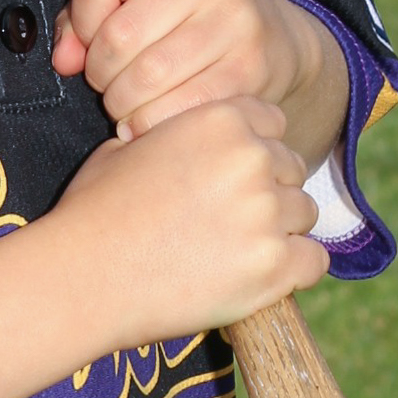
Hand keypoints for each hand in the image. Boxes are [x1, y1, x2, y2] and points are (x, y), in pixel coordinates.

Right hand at [51, 96, 327, 350]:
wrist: (82, 277)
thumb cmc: (93, 214)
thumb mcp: (124, 149)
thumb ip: (172, 138)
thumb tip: (180, 146)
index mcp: (219, 120)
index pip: (272, 123)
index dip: (254, 149)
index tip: (233, 176)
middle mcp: (251, 159)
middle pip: (292, 167)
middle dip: (267, 190)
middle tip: (229, 220)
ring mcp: (266, 214)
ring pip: (304, 214)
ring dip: (280, 229)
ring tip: (235, 251)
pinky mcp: (274, 267)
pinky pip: (314, 260)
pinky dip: (293, 269)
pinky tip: (260, 275)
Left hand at [53, 0, 345, 169]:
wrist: (275, 38)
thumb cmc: (189, 16)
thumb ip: (84, 18)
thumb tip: (64, 60)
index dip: (80, 23)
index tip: (92, 39)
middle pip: (117, 37)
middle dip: (100, 73)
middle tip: (111, 81)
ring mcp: (234, 21)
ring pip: (143, 79)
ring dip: (122, 103)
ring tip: (130, 101)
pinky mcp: (247, 70)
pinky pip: (175, 109)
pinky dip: (150, 124)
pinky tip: (152, 118)